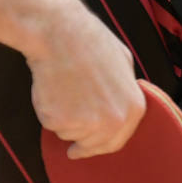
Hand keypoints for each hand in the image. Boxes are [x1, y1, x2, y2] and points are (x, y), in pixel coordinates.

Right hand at [26, 0, 145, 158]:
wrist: (62, 33)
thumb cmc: (91, 42)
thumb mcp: (125, 63)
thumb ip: (125, 90)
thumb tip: (120, 102)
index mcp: (133, 109)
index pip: (117, 141)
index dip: (101, 145)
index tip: (88, 149)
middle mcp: (113, 122)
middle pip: (93, 145)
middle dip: (82, 144)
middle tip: (72, 148)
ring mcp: (86, 124)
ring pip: (70, 133)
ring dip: (65, 120)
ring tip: (64, 89)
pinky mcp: (60, 121)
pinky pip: (51, 124)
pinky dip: (48, 111)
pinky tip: (52, 88)